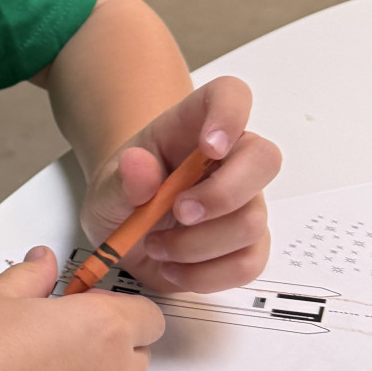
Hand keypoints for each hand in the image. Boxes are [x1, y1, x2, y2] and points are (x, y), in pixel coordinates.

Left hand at [81, 77, 280, 293]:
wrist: (124, 229)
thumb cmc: (124, 193)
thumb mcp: (106, 187)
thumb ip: (121, 179)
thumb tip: (138, 165)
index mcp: (194, 127)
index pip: (232, 95)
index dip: (230, 114)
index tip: (209, 147)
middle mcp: (231, 160)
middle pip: (265, 159)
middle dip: (221, 195)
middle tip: (178, 213)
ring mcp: (245, 202)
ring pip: (252, 222)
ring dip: (197, 244)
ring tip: (157, 245)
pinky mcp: (247, 245)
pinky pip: (248, 264)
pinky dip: (206, 275)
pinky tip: (174, 268)